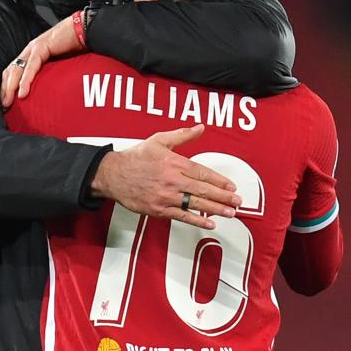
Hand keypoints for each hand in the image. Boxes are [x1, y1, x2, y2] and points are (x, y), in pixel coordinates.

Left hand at [1, 14, 82, 107]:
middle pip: (10, 71)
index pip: (13, 71)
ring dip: (10, 88)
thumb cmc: (74, 47)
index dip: (7, 86)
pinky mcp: (41, 47)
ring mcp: (33, 48)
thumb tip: (49, 92)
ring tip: (8, 103)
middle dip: (4, 90)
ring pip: (16, 69)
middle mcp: (29, 51)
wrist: (83, 30)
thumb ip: (50, 74)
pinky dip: (25, 81)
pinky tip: (22, 93)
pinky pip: (31, 66)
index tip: (6, 102)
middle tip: (3, 107)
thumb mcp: (59, 65)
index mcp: (31, 55)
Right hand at [89, 125, 241, 229]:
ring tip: (230, 213)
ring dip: (215, 209)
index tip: (231, 186)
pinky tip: (209, 223)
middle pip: (203, 190)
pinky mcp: (158, 209)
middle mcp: (172, 180)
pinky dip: (197, 220)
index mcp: (174, 162)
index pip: (203, 173)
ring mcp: (165, 196)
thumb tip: (200, 127)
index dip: (219, 181)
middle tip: (237, 202)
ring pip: (195, 204)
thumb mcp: (159, 140)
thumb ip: (182, 135)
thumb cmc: (136, 157)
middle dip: (223, 197)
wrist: (113, 175)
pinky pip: (181, 216)